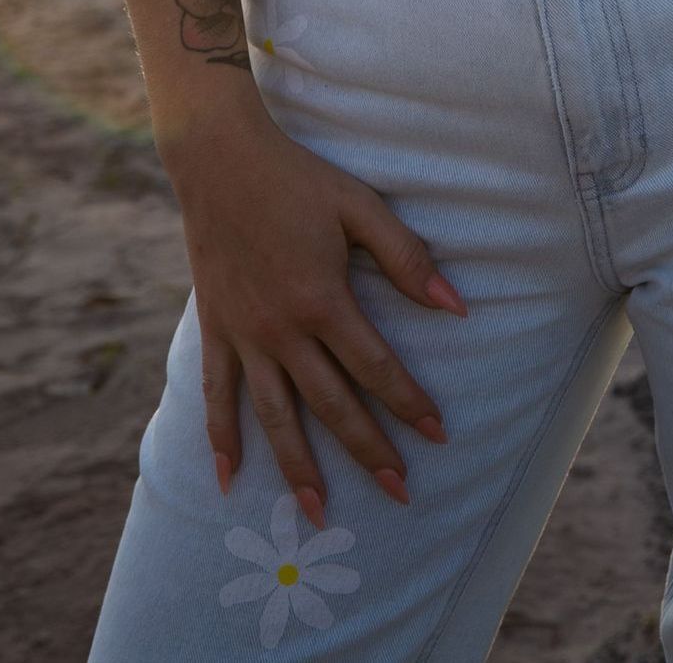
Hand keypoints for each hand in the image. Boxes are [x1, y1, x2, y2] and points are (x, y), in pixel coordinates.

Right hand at [161, 102, 466, 523]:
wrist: (220, 159)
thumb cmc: (298, 178)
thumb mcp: (359, 206)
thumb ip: (406, 257)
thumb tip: (457, 307)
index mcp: (322, 300)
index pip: (376, 367)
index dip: (410, 403)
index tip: (438, 435)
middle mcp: (282, 329)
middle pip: (331, 405)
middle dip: (369, 451)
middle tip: (400, 493)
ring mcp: (244, 334)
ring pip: (274, 416)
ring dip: (298, 467)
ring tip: (319, 512)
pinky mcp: (215, 329)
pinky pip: (215, 396)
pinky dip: (220, 439)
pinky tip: (229, 478)